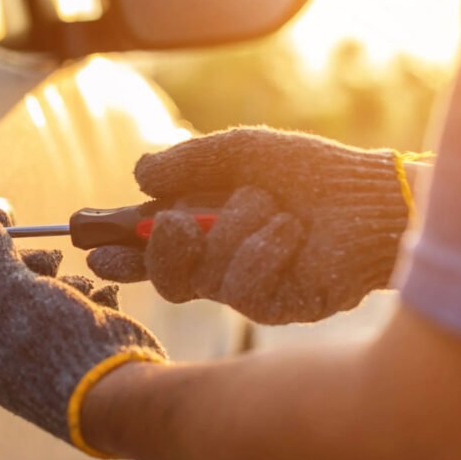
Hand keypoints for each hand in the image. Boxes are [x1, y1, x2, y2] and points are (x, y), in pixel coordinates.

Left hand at [0, 207, 166, 456]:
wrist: (117, 386)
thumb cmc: (52, 344)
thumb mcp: (5, 287)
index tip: (0, 221)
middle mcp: (9, 357)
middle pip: (10, 288)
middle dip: (32, 266)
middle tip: (49, 258)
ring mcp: (50, 353)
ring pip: (49, 294)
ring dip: (66, 281)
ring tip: (80, 290)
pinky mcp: (85, 348)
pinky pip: (83, 308)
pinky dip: (94, 298)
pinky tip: (102, 300)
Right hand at [87, 127, 416, 323]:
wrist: (374, 199)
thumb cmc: (312, 172)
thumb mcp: (242, 152)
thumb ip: (189, 160)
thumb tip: (138, 176)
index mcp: (205, 225)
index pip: (148, 244)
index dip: (115, 245)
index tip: (86, 237)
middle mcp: (219, 261)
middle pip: (162, 276)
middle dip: (150, 251)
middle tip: (165, 223)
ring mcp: (245, 288)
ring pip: (200, 275)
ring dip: (234, 228)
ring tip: (272, 206)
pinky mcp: (274, 307)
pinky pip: (242, 285)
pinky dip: (263, 248)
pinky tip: (290, 232)